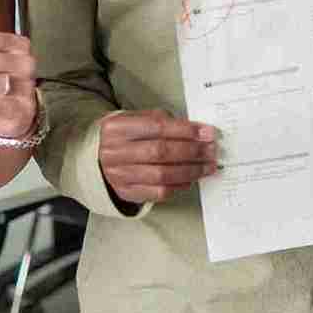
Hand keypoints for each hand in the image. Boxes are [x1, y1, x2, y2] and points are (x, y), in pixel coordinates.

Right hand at [96, 109, 218, 205]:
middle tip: (212, 151)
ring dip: (191, 171)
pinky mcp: (127, 192)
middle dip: (192, 151)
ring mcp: (119, 175)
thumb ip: (164, 121)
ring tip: (208, 166)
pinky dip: (179, 185)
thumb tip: (199, 131)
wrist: (100, 158)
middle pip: (160, 152)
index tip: (208, 133)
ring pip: (162, 175)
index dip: (186, 130)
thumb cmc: (127, 136)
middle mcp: (114, 152)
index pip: (157, 127)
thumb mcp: (138, 119)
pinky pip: (158, 192)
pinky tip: (191, 179)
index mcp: (117, 128)